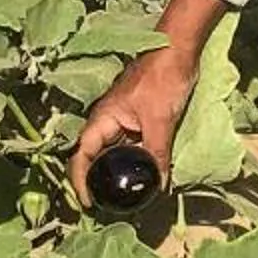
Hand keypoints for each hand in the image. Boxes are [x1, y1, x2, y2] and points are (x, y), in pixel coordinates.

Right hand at [69, 0, 227, 204]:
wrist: (177, 51)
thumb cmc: (162, 80)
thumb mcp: (160, 121)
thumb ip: (157, 154)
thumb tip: (160, 185)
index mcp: (102, 119)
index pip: (82, 156)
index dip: (80, 181)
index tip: (89, 204)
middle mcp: (108, 121)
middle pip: (95, 157)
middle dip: (98, 181)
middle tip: (107, 206)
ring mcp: (123, 120)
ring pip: (115, 153)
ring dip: (119, 172)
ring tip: (126, 196)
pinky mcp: (139, 119)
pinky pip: (131, 146)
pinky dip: (136, 161)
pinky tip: (146, 175)